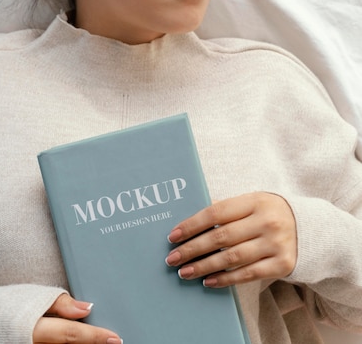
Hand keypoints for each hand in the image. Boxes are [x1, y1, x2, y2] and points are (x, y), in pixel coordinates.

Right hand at [33, 293, 122, 343]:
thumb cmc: (5, 306)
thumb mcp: (32, 296)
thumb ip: (61, 302)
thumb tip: (87, 308)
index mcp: (35, 331)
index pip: (72, 334)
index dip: (95, 336)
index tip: (115, 338)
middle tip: (115, 341)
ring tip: (100, 340)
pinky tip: (81, 342)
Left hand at [165, 192, 296, 287]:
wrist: (310, 229)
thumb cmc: (270, 213)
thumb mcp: (252, 202)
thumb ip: (226, 207)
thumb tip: (192, 217)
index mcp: (255, 201)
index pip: (216, 212)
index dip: (192, 224)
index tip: (173, 235)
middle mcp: (266, 222)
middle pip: (221, 237)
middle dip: (192, 249)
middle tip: (172, 258)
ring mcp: (275, 244)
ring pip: (231, 258)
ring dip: (204, 266)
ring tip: (185, 272)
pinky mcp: (282, 264)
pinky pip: (247, 274)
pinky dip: (225, 279)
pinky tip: (208, 281)